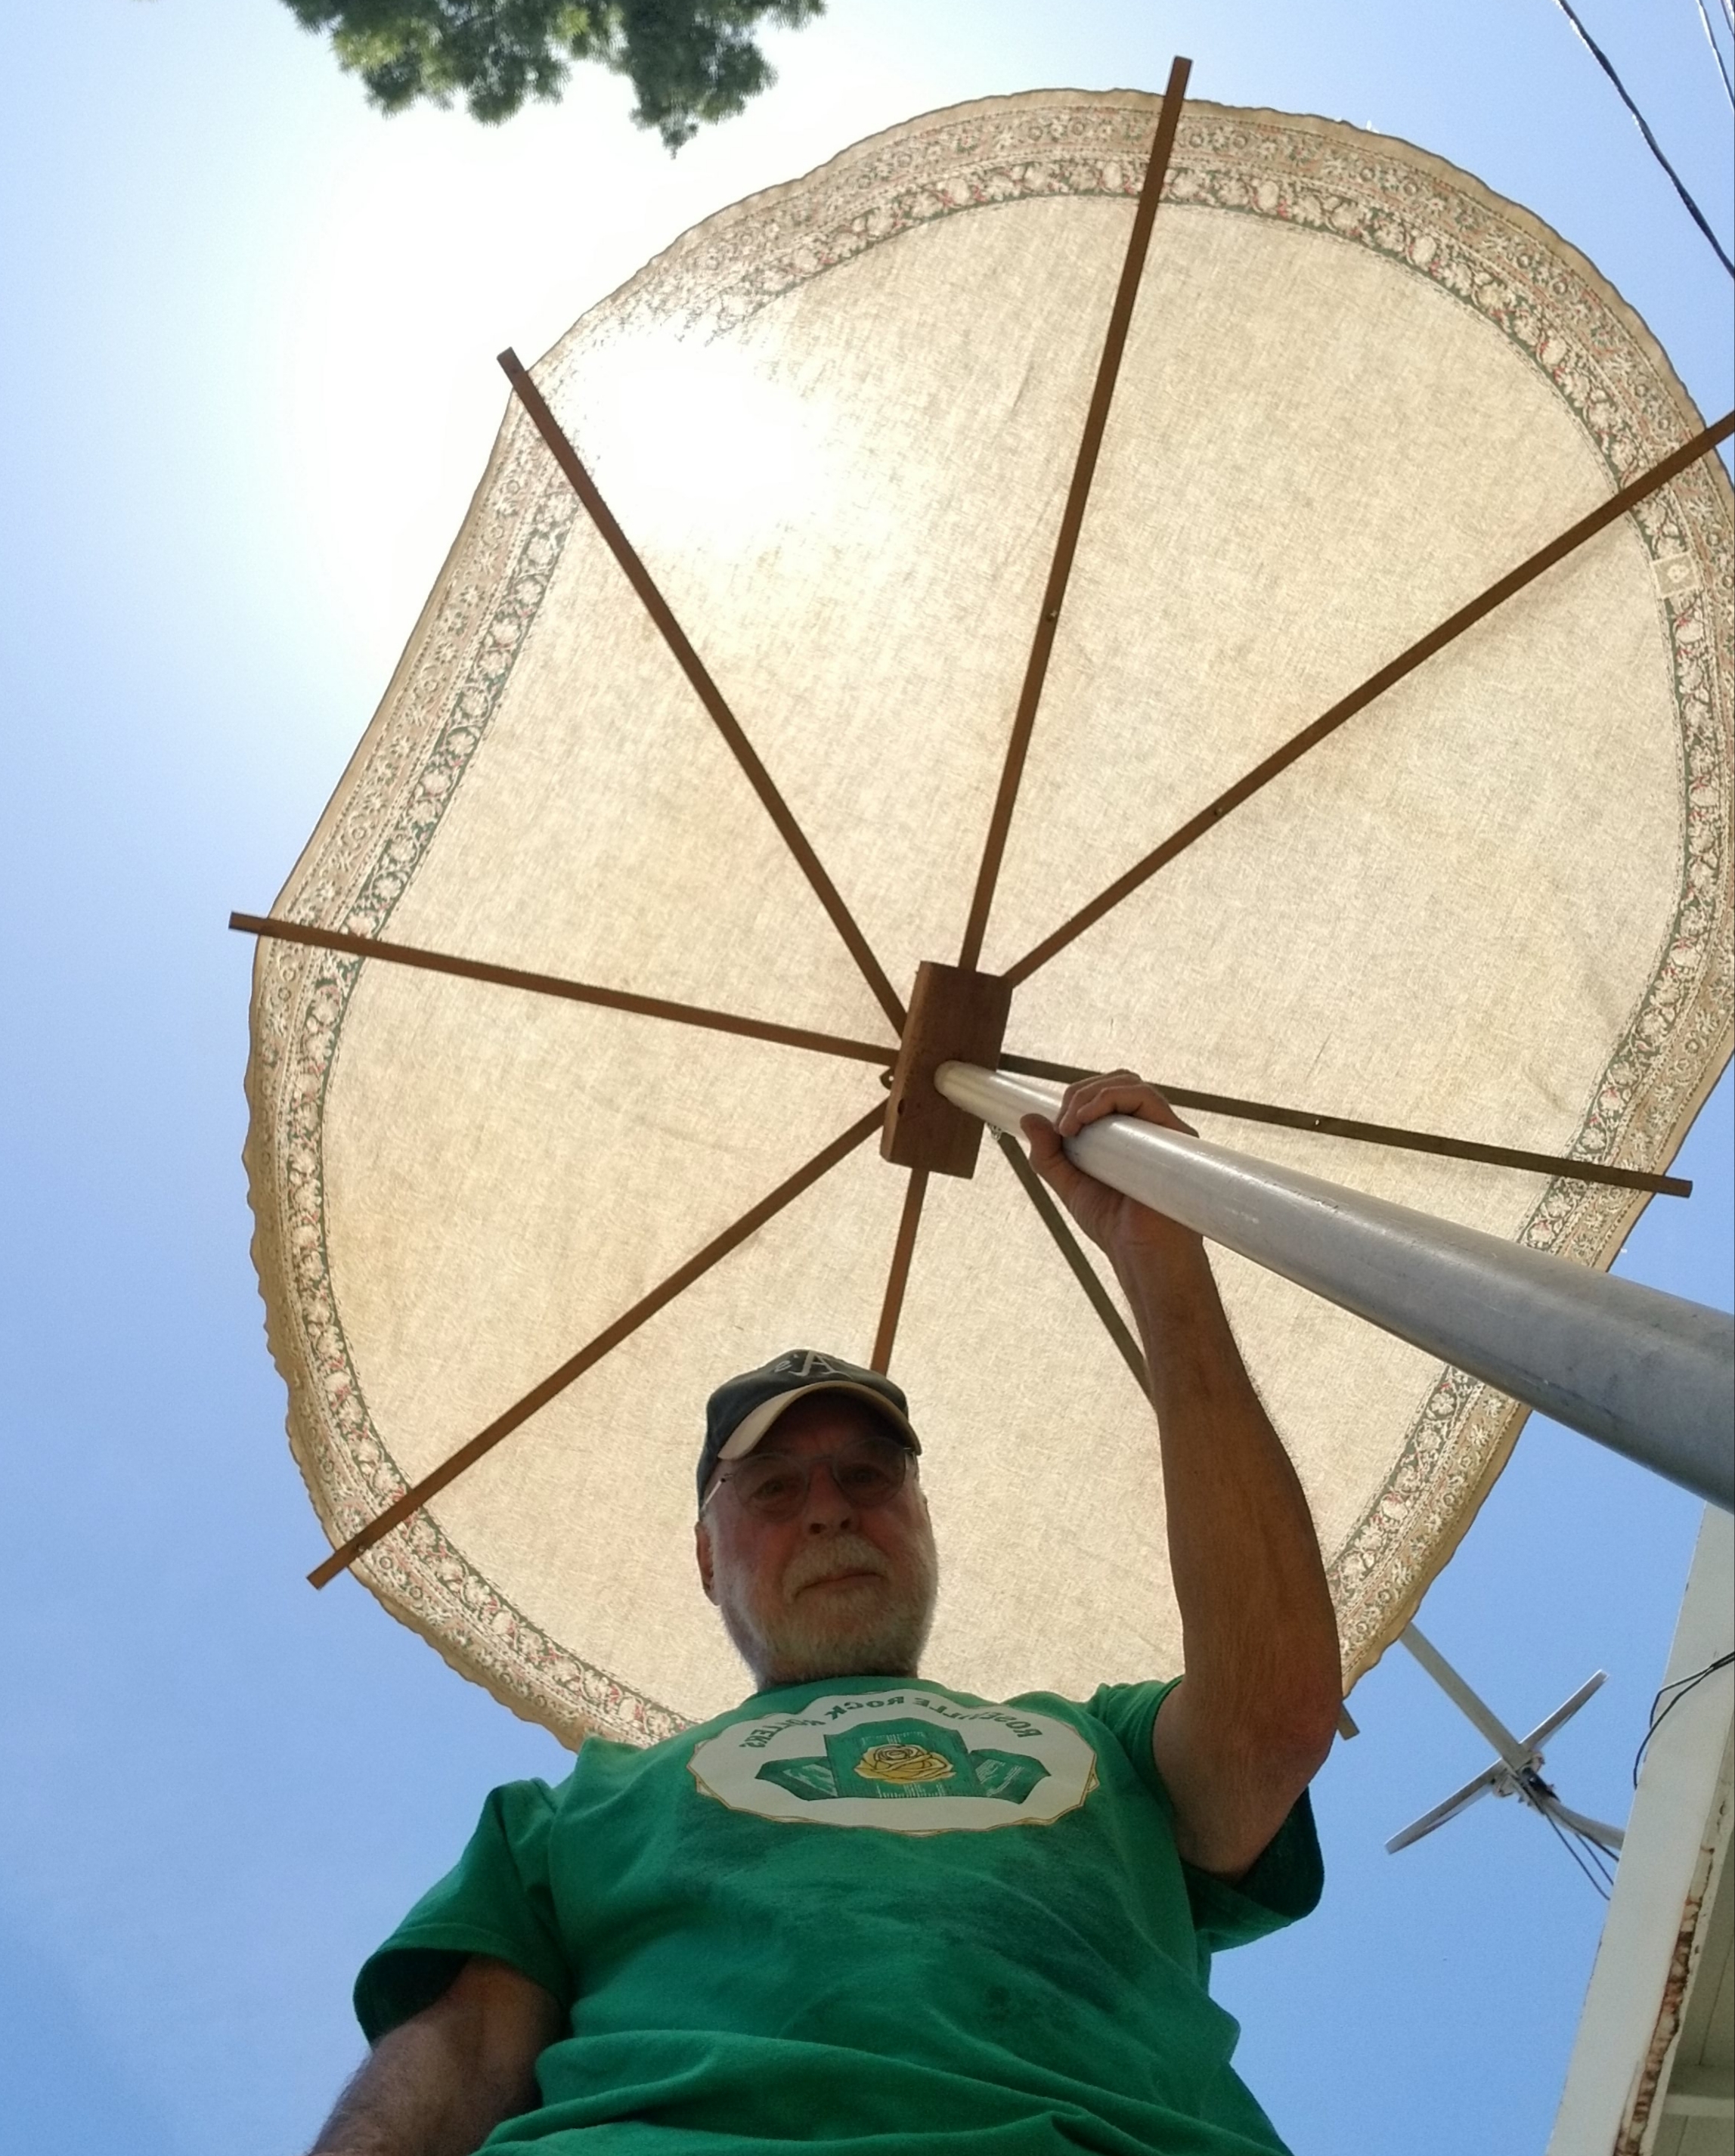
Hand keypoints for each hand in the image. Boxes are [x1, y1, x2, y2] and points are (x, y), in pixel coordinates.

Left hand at [1021, 1070, 1200, 1267]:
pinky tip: (1086, 1121)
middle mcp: (1149, 1127)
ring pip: (1130, 1083)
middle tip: (1062, 1126)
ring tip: (1072, 1124)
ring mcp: (1163, 1130)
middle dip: (1080, 1093)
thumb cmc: (1113, 1224)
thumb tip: (1029, 1118)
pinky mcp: (1174, 1137)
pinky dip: (1111, 1099)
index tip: (1057, 1127)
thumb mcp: (1069, 1184)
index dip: (1077, 1097)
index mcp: (1128, 1135)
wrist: (1140, 1253)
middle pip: (1118, 1081)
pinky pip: (1147, 1098)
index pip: (1106, 1093)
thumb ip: (1048, 1155)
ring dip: (1091, 1095)